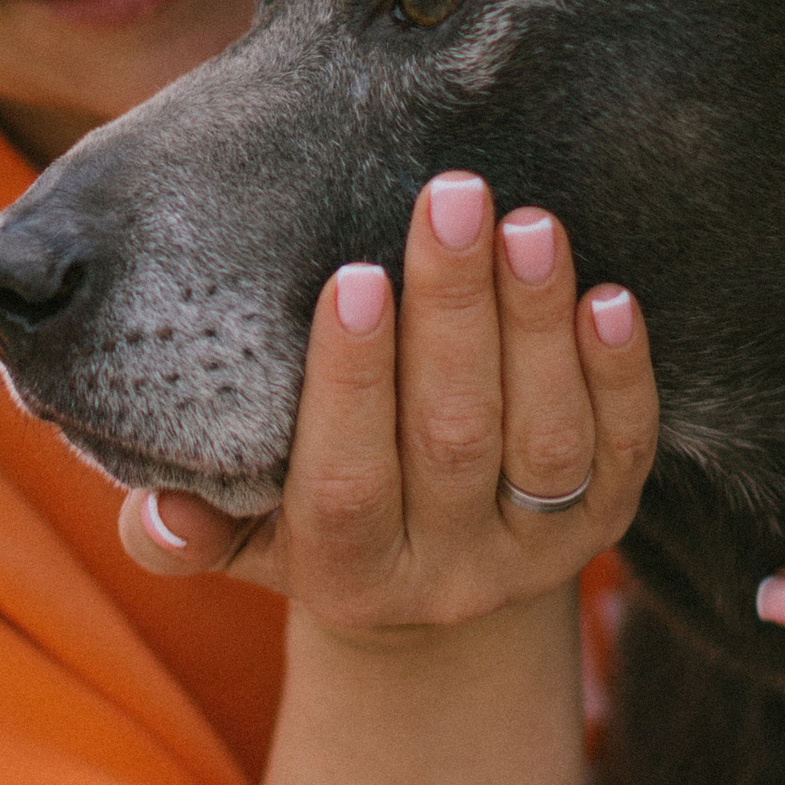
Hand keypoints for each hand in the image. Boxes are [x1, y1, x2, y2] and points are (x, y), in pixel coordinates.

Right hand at [115, 174, 655, 784]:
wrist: (426, 587)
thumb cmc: (309, 518)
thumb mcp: (240, 534)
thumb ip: (185, 529)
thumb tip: (159, 513)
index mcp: (346, 577)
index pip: (345, 483)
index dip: (351, 385)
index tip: (353, 278)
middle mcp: (448, 579)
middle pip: (454, 442)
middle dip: (454, 314)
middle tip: (450, 196)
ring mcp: (535, 554)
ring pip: (546, 442)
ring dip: (538, 325)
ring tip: (527, 223)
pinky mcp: (606, 525)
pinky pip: (625, 451)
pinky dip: (621, 376)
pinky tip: (609, 296)